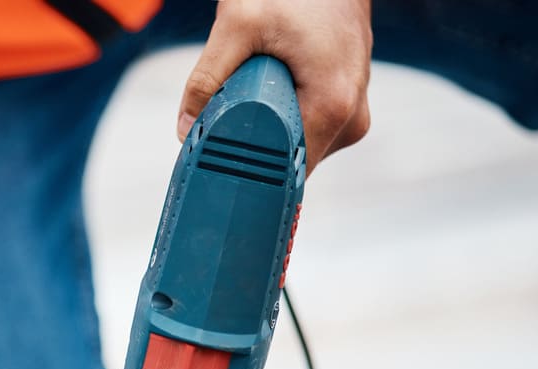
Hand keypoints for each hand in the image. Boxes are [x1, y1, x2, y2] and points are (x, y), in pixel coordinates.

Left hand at [178, 0, 372, 175]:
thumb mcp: (238, 24)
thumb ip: (207, 78)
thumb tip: (185, 127)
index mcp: (333, 106)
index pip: (285, 173)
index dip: (247, 176)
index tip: (218, 171)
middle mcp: (351, 116)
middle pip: (287, 161)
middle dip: (251, 144)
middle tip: (227, 111)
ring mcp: (352, 111)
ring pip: (295, 143)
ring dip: (265, 125)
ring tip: (254, 85)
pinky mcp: (345, 102)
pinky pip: (305, 125)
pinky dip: (280, 113)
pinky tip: (268, 84)